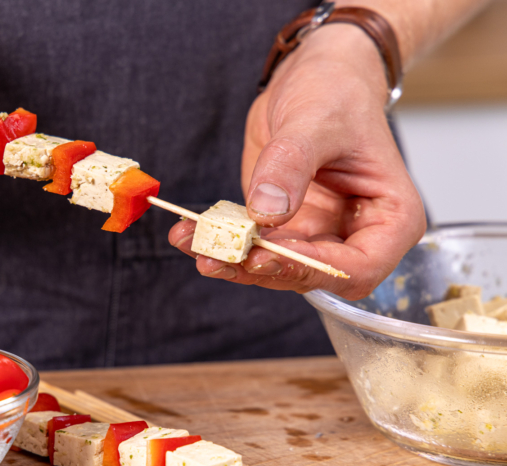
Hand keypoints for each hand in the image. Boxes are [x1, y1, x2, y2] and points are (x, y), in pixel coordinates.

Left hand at [169, 24, 425, 299]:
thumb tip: (266, 212)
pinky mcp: (282, 228)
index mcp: (390, 219)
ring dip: (230, 261)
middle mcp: (355, 237)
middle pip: (309, 276)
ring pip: (273, 268)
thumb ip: (291, 166)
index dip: (310, 269)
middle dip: (259, 270)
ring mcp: (316, 236)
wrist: (315, 77)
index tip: (266, 255)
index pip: (356, 268)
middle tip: (215, 257)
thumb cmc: (337, 93)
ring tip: (190, 243)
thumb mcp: (316, 121)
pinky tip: (187, 232)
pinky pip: (250, 246)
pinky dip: (218, 243)